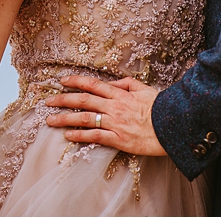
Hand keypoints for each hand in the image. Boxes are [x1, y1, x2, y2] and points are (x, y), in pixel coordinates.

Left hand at [44, 75, 166, 155]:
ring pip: (84, 118)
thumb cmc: (161, 108)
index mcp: (120, 93)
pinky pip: (95, 137)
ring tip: (50, 120)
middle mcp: (114, 106)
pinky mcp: (118, 139)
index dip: (75, 81)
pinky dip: (80, 136)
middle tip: (47, 102)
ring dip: (65, 118)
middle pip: (82, 100)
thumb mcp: (144, 89)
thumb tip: (112, 82)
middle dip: (62, 100)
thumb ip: (126, 83)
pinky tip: (68, 136)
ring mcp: (114, 123)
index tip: (62, 81)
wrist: (173, 126)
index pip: (92, 84)